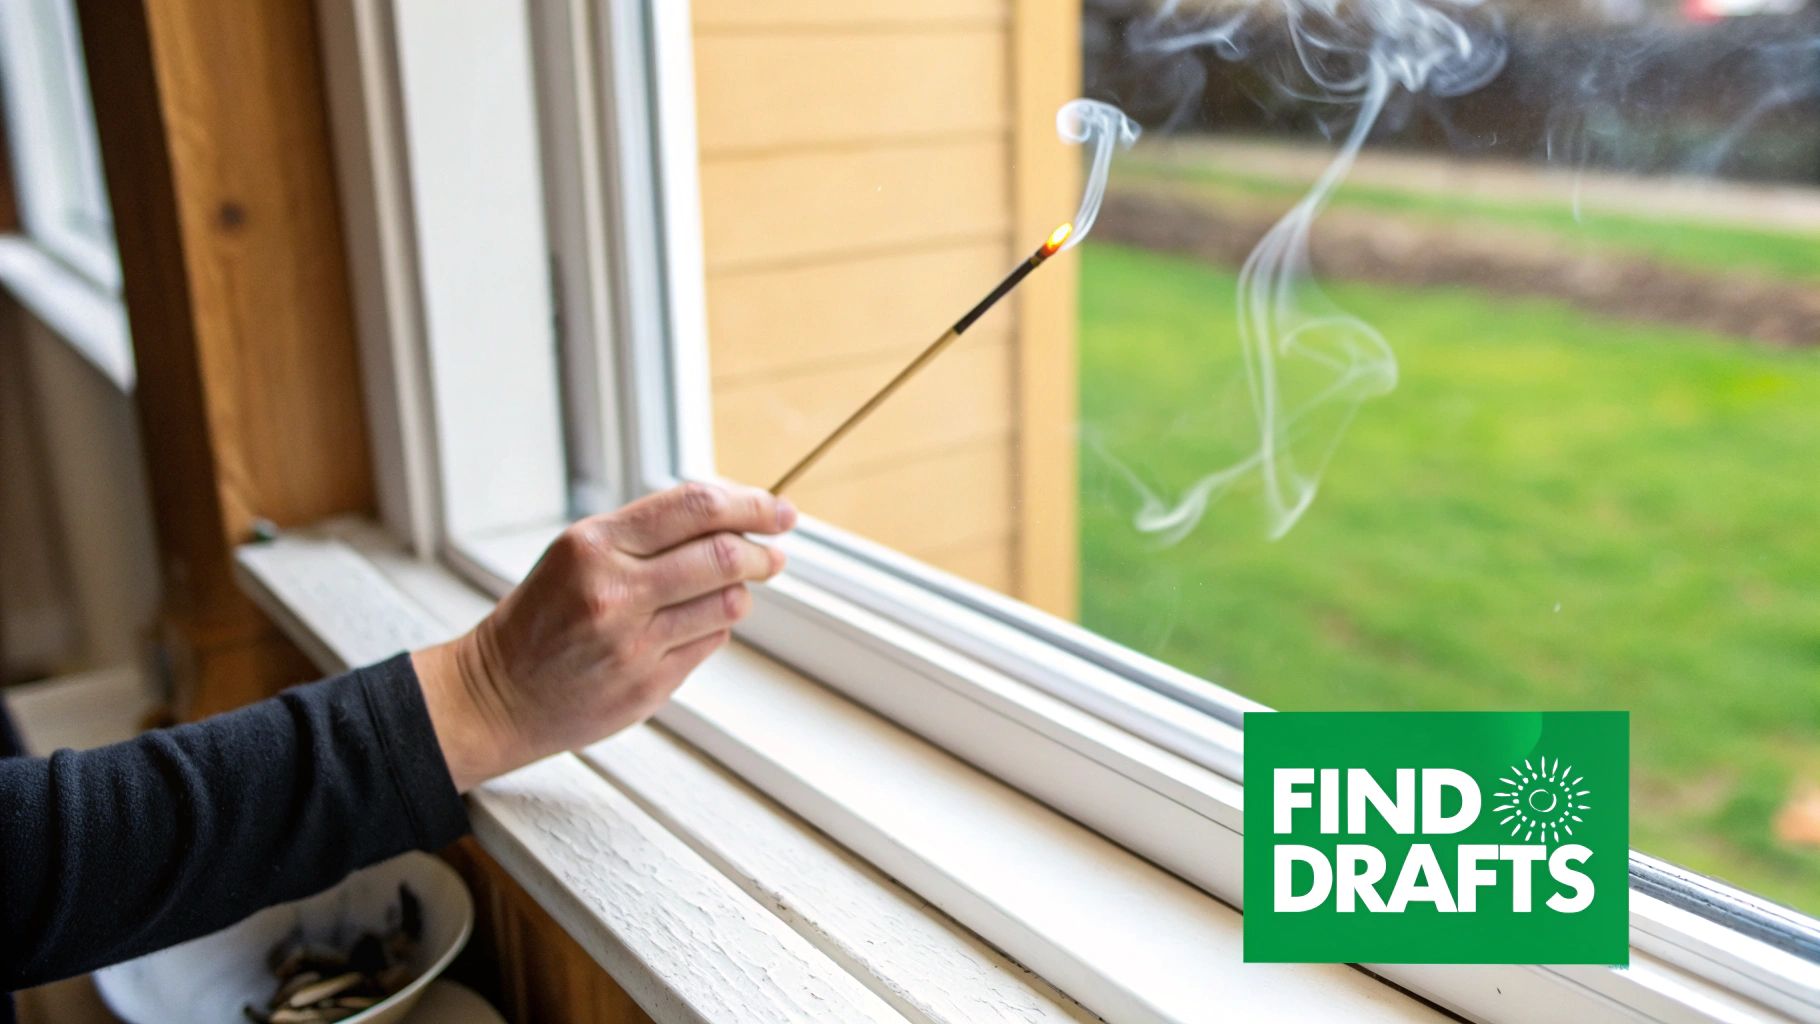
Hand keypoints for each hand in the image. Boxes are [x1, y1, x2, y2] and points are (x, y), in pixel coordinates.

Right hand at [413, 482, 795, 790]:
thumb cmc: (544, 616)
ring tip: (730, 588)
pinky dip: (712, 627)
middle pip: (722, 556)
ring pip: (727, 603)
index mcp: (595, 545)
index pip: (694, 507)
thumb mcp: (579, 554)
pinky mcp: (648, 686)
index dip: (750, 504)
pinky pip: (709, 642)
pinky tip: (688, 626)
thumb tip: (733, 515)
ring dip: (740, 592)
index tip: (779, 510)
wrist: (498, 693)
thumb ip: (648, 533)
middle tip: (775, 552)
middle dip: (762, 551)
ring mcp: (633, 643)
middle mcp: (614, 591)